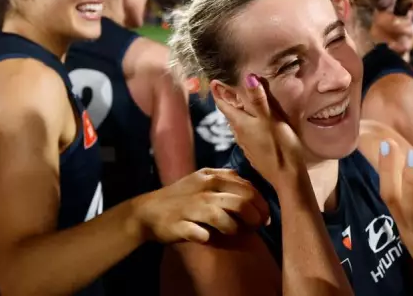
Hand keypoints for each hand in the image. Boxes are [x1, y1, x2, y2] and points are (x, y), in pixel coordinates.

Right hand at [135, 168, 269, 243]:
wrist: (147, 211)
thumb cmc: (183, 198)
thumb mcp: (204, 181)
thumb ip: (228, 183)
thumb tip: (255, 195)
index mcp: (212, 175)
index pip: (247, 187)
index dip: (261, 203)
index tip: (265, 216)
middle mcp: (204, 187)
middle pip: (241, 201)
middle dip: (255, 217)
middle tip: (257, 226)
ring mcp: (191, 206)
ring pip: (224, 216)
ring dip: (235, 228)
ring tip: (234, 232)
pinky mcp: (180, 224)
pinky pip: (201, 233)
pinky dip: (207, 237)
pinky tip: (208, 237)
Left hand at [214, 73, 305, 186]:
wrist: (287, 176)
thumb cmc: (279, 145)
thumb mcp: (271, 119)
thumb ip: (259, 99)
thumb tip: (247, 77)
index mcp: (241, 123)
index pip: (224, 105)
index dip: (218, 92)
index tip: (213, 82)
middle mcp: (239, 134)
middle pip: (230, 114)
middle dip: (228, 100)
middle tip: (226, 88)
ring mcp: (247, 144)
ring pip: (238, 124)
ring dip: (237, 112)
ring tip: (240, 102)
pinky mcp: (255, 151)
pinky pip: (247, 132)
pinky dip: (247, 122)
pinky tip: (254, 122)